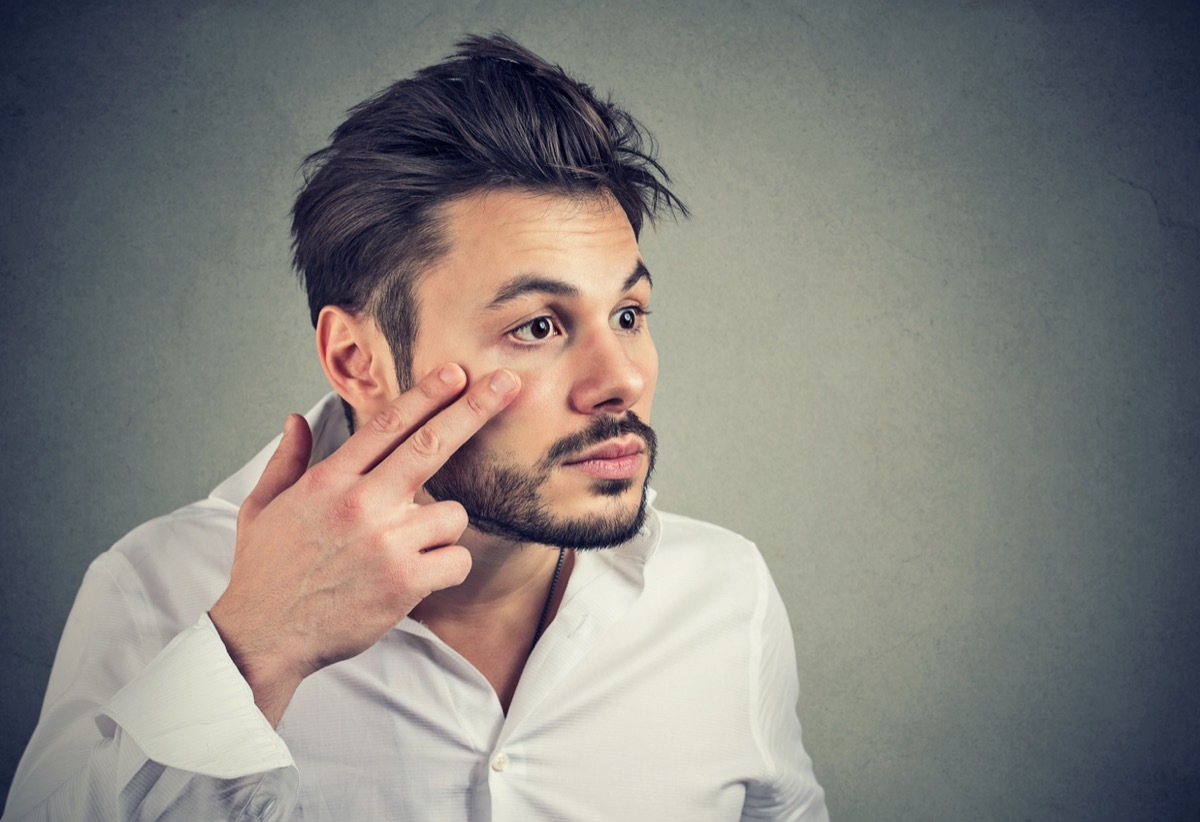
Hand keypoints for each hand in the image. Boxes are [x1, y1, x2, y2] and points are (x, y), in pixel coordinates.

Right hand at [208, 364, 520, 724]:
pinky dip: (447, 568)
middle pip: (432, 445)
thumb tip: (296, 419)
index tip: (457, 372)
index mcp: (329, 481)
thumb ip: (286, 461)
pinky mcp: (406, 581)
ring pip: (453, 515)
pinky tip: (418, 578)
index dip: (427, 394)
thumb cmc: (263, 573)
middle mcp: (361, 503)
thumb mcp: (261, 508)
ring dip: (441, 531)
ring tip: (406, 552)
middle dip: (474, 409)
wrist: (262, 637)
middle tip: (506, 384)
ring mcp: (386, 541)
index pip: (388, 425)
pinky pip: (458, 559)